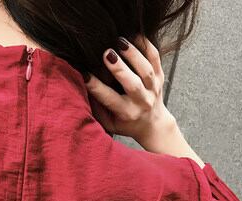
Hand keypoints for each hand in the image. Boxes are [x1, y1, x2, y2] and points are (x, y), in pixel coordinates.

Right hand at [84, 35, 175, 149]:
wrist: (153, 124)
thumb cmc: (125, 123)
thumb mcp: (109, 124)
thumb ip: (97, 110)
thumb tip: (81, 90)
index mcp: (126, 113)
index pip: (109, 99)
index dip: (96, 87)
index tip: (84, 74)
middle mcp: (142, 102)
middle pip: (132, 84)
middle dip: (119, 68)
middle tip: (107, 54)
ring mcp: (153, 88)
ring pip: (146, 70)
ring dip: (133, 54)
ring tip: (120, 41)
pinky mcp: (160, 77)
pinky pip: (155, 58)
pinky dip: (147, 46)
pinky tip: (134, 36)